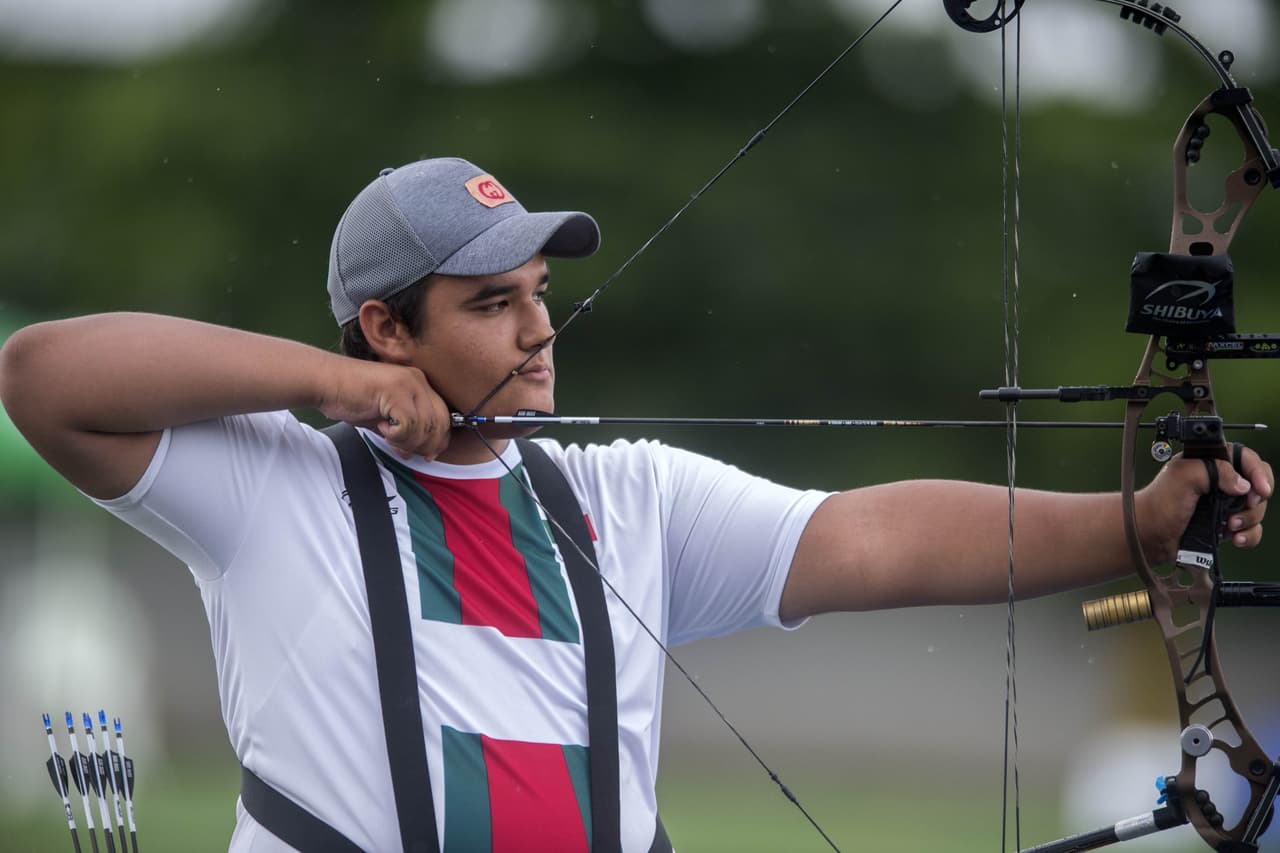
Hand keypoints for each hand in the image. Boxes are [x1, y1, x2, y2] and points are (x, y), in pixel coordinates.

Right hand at [319, 358, 451, 459]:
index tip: (427, 455)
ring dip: (407, 441)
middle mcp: (418, 380)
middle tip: (404, 449)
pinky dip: (397, 435)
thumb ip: (403, 434)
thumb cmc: (350, 398)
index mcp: (419, 384)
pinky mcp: (395, 390)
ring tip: (388, 435)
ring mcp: (408, 383)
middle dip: (425, 445)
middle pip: (440, 423)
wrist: (323, 382)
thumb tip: (416, 454)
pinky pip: (409, 425)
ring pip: (425, 427)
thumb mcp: (383, 419)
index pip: (444, 417)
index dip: (438, 440)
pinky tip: (382, 428)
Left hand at [1138, 445, 1272, 564]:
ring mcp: (1224, 505)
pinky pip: (1251, 530)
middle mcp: (1219, 482)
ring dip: (1249, 518)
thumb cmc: (1158, 504)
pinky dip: (1249, 535)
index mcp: (1209, 463)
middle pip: (1256, 484)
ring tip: (1229, 525)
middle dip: (1256, 497)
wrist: (1149, 536)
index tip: (1259, 488)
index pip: (1245, 458)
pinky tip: (1235, 538)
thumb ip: (1215, 471)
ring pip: (1256, 509)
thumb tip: (1243, 485)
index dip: (1257, 471)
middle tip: (1246, 504)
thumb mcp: (1183, 476)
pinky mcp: (1225, 525)